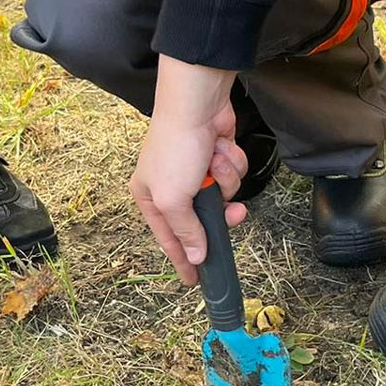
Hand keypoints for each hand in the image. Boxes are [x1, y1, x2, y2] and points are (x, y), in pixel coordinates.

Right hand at [130, 57, 248, 283]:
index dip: (183, 261)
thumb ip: (186, 230)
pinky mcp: (217, 157)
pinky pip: (233, 174)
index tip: (195, 281)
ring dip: (225, 180)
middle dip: (220, 213)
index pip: (169, 240)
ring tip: (214, 161)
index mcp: (151, 198)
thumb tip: (196, 255)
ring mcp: (198, 172)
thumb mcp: (173, 198)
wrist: (197, 104)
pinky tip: (221, 147)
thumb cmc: (175, 148)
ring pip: (224, 196)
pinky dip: (231, 163)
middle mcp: (173, 187)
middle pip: (204, 220)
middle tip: (231, 213)